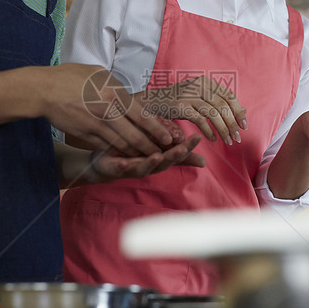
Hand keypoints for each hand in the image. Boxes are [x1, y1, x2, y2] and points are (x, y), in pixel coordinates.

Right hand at [42, 64, 174, 156]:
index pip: (142, 116)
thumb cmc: (71, 77)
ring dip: (136, 153)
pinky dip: (118, 152)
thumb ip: (116, 86)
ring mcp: (97, 125)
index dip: (157, 130)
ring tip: (147, 157)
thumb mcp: (99, 73)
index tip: (168, 138)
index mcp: (115, 93)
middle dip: (150, 147)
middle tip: (162, 153)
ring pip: (122, 144)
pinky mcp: (86, 134)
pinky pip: (106, 147)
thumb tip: (128, 95)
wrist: (45, 90)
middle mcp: (109, 111)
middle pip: (135, 135)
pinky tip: (125, 155)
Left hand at [87, 133, 205, 182]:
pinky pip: (119, 169)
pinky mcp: (115, 170)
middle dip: (173, 156)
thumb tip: (203, 161)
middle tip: (182, 148)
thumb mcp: (159, 153)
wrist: (105, 166)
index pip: (176, 153)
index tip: (198, 137)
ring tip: (157, 156)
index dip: (187, 147)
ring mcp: (132, 169)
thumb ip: (177, 155)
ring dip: (151, 163)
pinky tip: (124, 163)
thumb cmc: (136, 158)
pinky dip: (122, 167)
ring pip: (144, 168)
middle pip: (163, 163)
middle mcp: (148, 166)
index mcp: (159, 159)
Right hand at [138, 75, 246, 144]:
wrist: (150, 102)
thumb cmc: (177, 103)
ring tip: (227, 141)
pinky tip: (212, 139)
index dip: (238, 111)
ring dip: (223, 130)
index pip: (228, 96)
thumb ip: (217, 104)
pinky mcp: (180, 106)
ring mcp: (189, 95)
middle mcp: (198, 85)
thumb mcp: (198, 99)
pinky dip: (208, 130)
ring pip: (213, 113)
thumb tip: (243, 112)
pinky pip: (200, 119)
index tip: (243, 126)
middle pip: (223, 105)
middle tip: (237, 138)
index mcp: (205, 82)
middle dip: (232, 124)